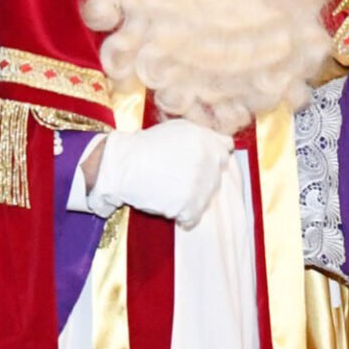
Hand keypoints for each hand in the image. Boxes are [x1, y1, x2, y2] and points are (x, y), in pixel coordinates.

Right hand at [87, 118, 233, 228]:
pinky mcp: (190, 204)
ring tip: (170, 191)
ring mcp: (200, 183)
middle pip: (215, 179)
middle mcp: (208, 160)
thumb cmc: (147, 146)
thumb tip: (223, 148)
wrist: (124, 165)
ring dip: (191, 199)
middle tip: (178, 180)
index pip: (225, 152)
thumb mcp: (177, 130)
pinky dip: (182, 216)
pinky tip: (169, 205)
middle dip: (201, 181)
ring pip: (205, 200)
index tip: (200, 164)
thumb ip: (202, 138)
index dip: (213, 159)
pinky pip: (193, 218)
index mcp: (206, 140)